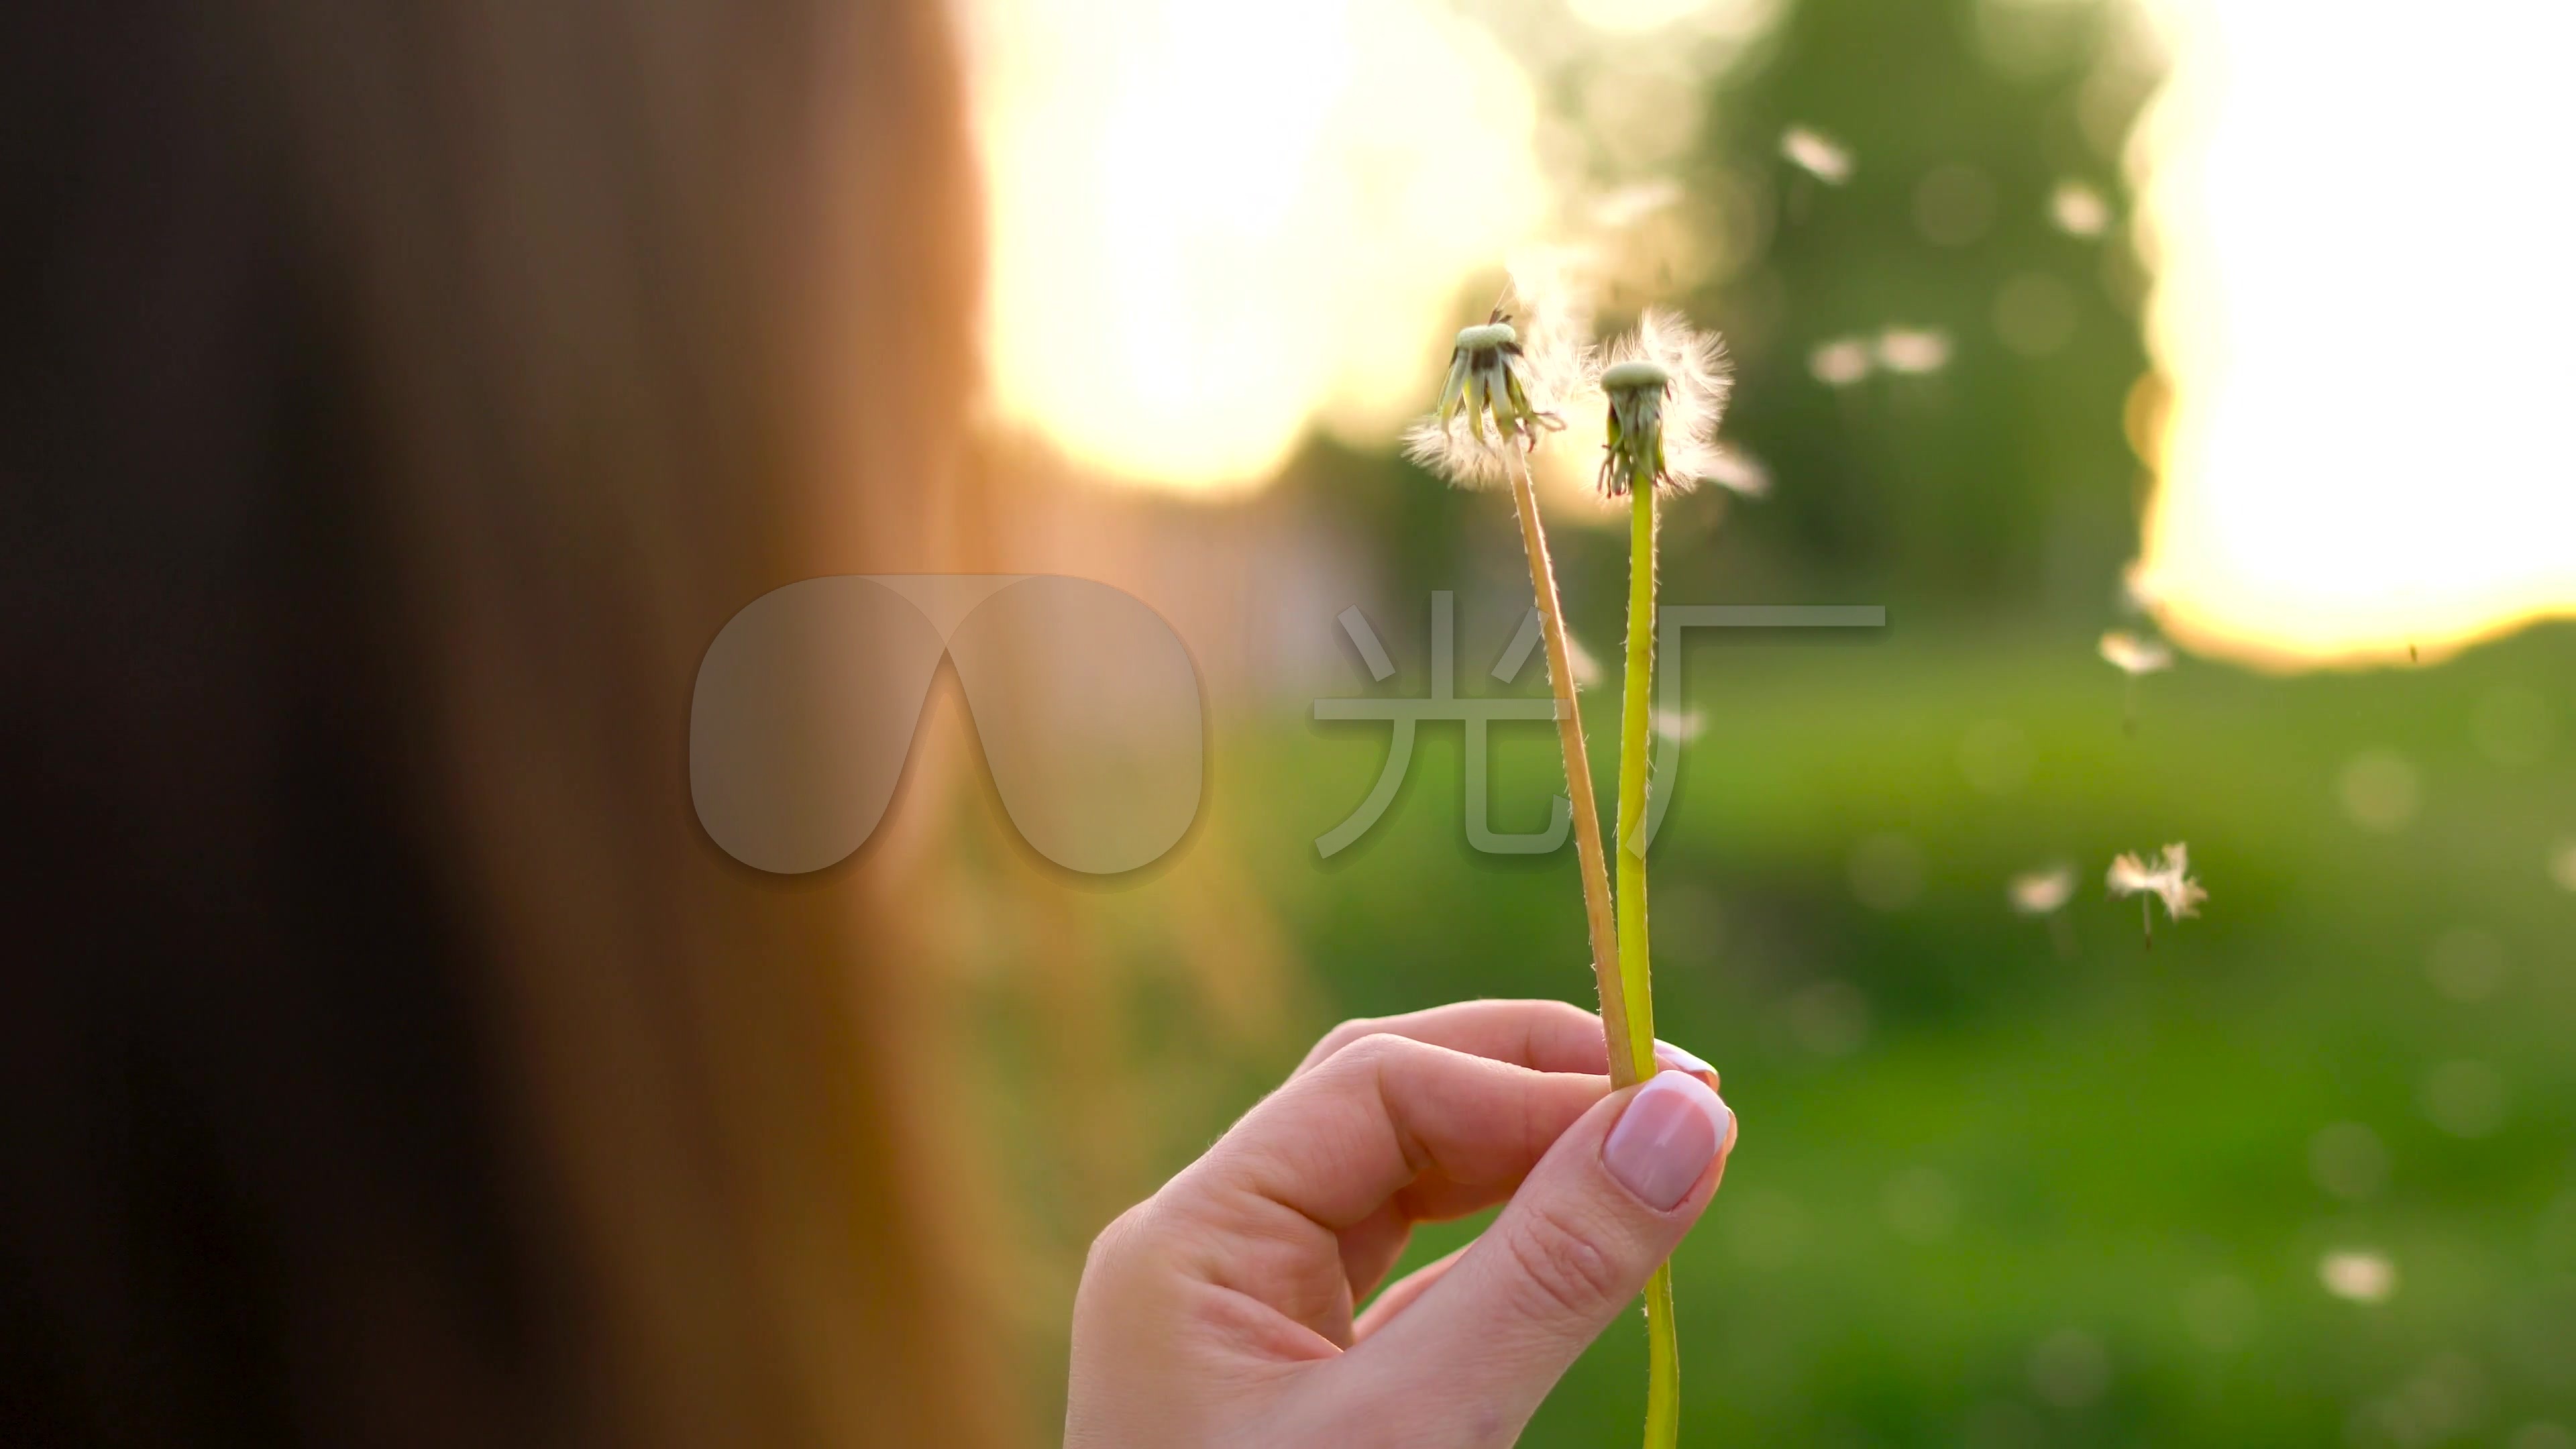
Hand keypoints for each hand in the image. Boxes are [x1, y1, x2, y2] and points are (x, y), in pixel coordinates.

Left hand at [1064, 999, 1736, 1447]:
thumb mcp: (1422, 1433)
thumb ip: (1549, 1271)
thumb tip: (1686, 1115)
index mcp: (1188, 1245)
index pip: (1374, 1087)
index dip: (1528, 1079)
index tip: (1679, 1103)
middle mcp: (1207, 1262)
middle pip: (1380, 1107)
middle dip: (1528, 1089)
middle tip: (1685, 1100)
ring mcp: (1250, 1329)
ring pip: (1398, 1186)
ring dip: (1524, 1161)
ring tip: (1654, 1160)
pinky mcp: (1302, 1394)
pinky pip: (1406, 1279)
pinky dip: (1501, 1249)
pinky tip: (1580, 1248)